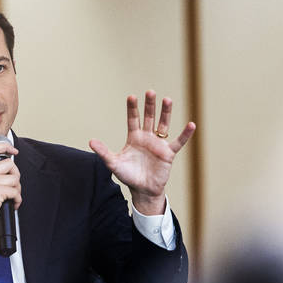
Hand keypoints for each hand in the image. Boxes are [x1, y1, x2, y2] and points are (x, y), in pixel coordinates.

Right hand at [0, 138, 20, 240]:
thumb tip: (7, 171)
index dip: (6, 146)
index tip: (13, 150)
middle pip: (9, 164)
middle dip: (16, 175)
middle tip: (13, 185)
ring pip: (15, 179)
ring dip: (17, 190)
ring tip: (12, 197)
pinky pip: (15, 192)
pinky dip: (17, 200)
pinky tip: (12, 204)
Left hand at [89, 90, 196, 214]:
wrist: (143, 190)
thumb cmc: (128, 176)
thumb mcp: (114, 163)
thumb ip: (103, 152)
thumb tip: (90, 141)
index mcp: (134, 137)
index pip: (133, 119)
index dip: (132, 108)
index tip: (131, 97)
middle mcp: (147, 137)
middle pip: (149, 117)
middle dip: (149, 105)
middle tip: (151, 92)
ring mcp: (158, 144)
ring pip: (163, 124)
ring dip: (165, 113)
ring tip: (167, 100)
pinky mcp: (168, 153)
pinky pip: (178, 142)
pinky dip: (185, 134)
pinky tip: (191, 124)